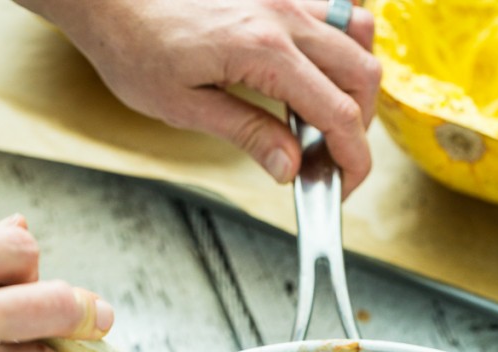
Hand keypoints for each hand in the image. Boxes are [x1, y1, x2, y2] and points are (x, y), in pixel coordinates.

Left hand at [20, 0, 380, 196]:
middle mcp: (284, 17)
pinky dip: (341, 44)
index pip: (338, 115)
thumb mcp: (186, 107)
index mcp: (265, 52)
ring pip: (357, 36)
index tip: (343, 188)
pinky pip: (334, 8)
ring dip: (355, 83)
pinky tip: (317, 72)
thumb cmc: (136, 47)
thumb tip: (291, 167)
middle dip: (360, 127)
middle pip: (361, 76)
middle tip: (332, 161)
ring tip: (327, 117)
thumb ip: (248, 133)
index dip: (352, 160)